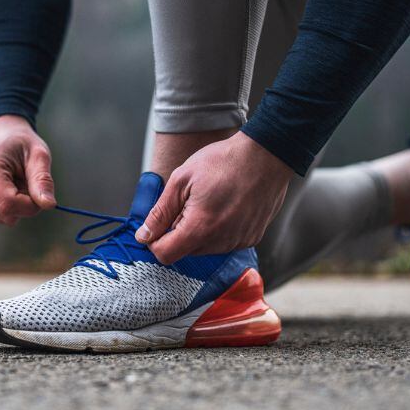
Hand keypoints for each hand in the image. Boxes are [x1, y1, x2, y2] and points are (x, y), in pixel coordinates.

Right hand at [0, 115, 56, 225]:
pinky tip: (5, 188)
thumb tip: (49, 205)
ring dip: (17, 205)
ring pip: (4, 219)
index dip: (31, 205)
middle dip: (25, 204)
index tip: (39, 192)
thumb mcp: (38, 155)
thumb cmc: (21, 144)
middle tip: (26, 181)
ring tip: (14, 181)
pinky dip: (7, 206)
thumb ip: (43, 180)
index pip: (9, 205)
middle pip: (7, 215)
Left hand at [136, 132, 292, 263]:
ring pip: (205, 248)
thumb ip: (160, 212)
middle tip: (187, 202)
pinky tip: (225, 205)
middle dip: (178, 232)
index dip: (155, 241)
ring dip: (199, 231)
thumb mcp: (181, 179)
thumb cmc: (223, 161)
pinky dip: (219, 229)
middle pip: (185, 251)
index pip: (165, 254)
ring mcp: (239, 242)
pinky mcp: (251, 238)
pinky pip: (225, 242)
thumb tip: (143, 236)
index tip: (158, 223)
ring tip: (209, 201)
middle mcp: (221, 242)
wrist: (266, 154)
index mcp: (200, 227)